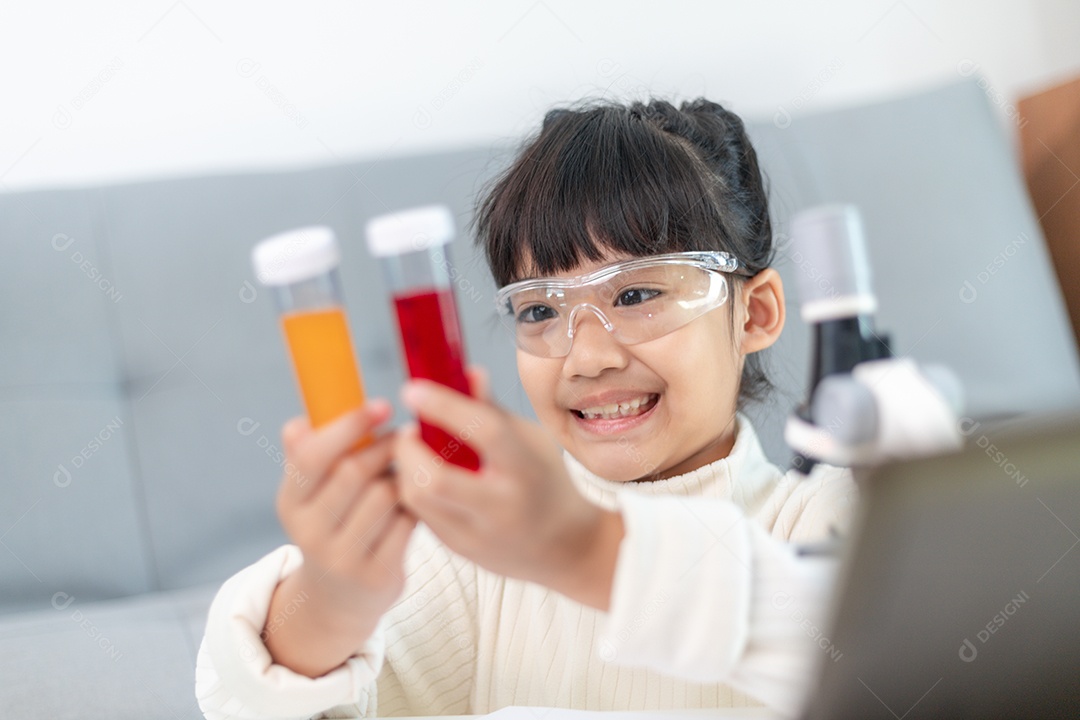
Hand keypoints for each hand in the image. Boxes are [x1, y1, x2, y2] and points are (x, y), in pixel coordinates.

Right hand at [264, 401, 416, 676]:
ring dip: (404, 476)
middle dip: (386, 447)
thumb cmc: (331, 526)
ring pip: (385, 496)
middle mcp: (309, 533)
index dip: (348, 426)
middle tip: (407, 434)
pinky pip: (407, 524)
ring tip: (409, 471)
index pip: (311, 456)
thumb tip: (298, 424)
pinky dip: (416, 506)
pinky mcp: (377, 576)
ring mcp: (343, 559)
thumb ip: (307, 457)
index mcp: (290, 503)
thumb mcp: (309, 497)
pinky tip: (417, 502)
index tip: (381, 405)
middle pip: (353, 472)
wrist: (337, 602)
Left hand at [394, 369, 623, 609]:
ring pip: (417, 500)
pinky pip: (420, 517)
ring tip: (415, 452)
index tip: (413, 389)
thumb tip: (465, 373)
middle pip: (434, 478)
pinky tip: (423, 476)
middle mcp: (501, 506)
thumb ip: (492, 410)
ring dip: (405, 468)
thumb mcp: (531, 441)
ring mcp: (479, 534)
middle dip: (408, 448)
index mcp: (526, 468)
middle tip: (408, 430)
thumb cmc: (547, 483)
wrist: (567, 548)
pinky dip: (413, 490)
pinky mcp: (461, 549)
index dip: (444, 406)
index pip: (483, 431)